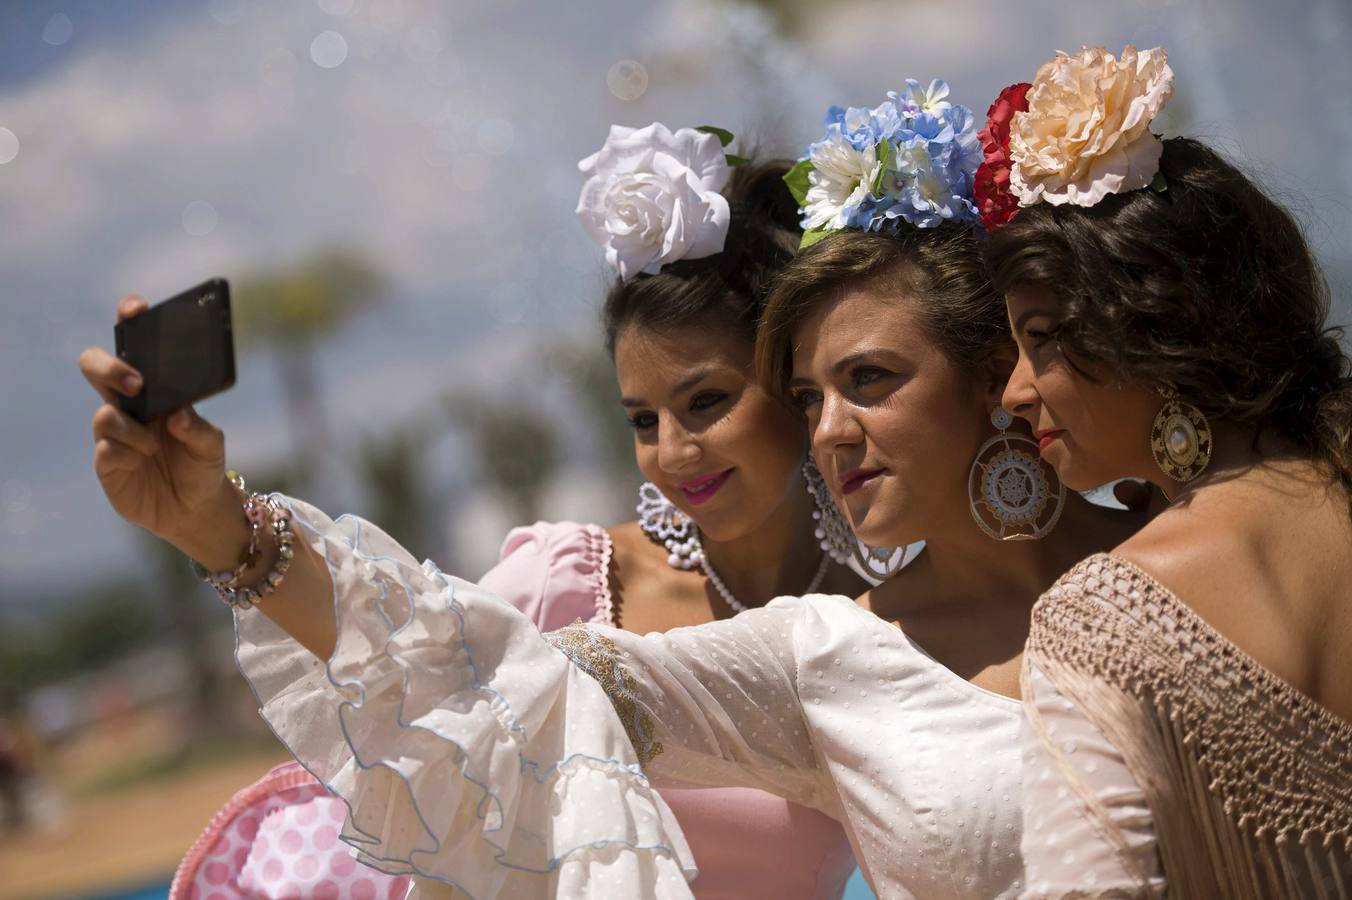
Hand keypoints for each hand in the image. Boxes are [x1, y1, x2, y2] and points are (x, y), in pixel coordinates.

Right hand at [79, 296, 238, 558]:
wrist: (195, 508)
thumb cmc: (202, 464)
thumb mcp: (212, 445)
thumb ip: (198, 428)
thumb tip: (176, 415)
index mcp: (155, 387)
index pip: (135, 344)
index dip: (130, 320)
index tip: (136, 308)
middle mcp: (127, 403)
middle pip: (95, 366)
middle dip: (109, 367)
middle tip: (137, 382)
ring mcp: (113, 432)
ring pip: (103, 414)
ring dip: (134, 429)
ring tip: (155, 446)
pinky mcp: (106, 461)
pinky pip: (107, 449)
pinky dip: (129, 454)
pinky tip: (144, 461)